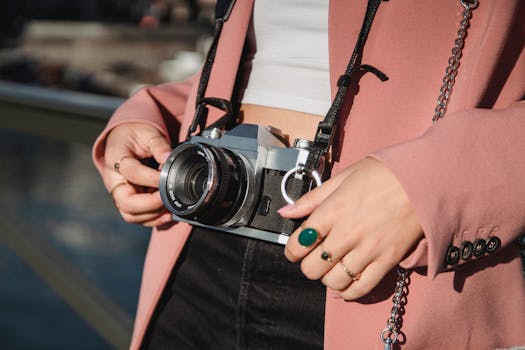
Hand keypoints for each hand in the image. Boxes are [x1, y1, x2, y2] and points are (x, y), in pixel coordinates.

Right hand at [103, 122, 172, 226]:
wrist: (125, 139)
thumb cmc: (136, 135)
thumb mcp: (148, 133)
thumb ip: (159, 145)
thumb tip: (169, 158)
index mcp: (115, 158)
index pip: (131, 172)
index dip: (151, 178)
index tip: (168, 177)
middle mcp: (114, 180)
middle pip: (126, 202)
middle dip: (150, 204)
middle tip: (168, 197)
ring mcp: (120, 193)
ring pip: (131, 215)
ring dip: (152, 215)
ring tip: (171, 207)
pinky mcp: (129, 201)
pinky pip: (138, 217)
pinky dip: (153, 219)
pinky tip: (168, 214)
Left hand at [280, 158, 422, 299]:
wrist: (425, 180)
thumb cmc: (384, 174)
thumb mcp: (343, 178)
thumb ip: (312, 199)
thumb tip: (286, 212)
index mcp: (332, 211)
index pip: (298, 244)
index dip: (292, 250)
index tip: (296, 249)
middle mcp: (346, 234)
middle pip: (312, 268)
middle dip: (308, 265)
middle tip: (315, 257)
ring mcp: (368, 250)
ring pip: (333, 282)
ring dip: (327, 278)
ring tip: (332, 268)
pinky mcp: (387, 261)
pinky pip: (361, 289)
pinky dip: (348, 292)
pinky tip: (345, 285)